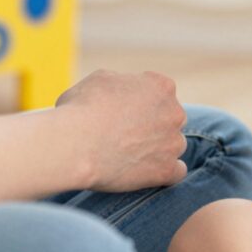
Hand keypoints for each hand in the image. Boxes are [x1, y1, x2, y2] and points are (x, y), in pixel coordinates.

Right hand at [55, 70, 188, 191]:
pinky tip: (148, 173)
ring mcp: (173, 142)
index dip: (142, 103)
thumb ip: (121, 82)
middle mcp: (175, 112)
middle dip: (153, 125)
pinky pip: (177, 171)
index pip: (160, 93)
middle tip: (127, 136)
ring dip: (159, 149)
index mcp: (162, 86)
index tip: (125, 113)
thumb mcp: (100, 79)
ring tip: (130, 156)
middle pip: (170, 118)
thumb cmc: (80, 110)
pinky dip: (165, 172)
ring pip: (174, 145)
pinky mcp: (166, 169)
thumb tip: (121, 90)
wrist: (73, 145)